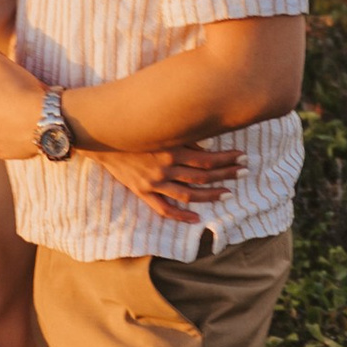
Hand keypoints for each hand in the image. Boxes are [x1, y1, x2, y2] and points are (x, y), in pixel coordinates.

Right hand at [111, 138, 240, 223]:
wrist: (102, 137)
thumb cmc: (133, 127)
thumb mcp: (159, 127)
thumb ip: (182, 137)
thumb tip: (207, 144)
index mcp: (171, 149)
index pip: (207, 158)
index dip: (227, 159)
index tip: (242, 156)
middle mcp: (165, 168)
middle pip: (203, 176)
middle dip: (226, 174)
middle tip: (244, 172)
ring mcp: (154, 182)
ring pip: (188, 194)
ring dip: (210, 195)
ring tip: (228, 194)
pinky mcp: (142, 191)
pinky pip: (163, 208)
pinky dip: (180, 216)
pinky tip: (196, 219)